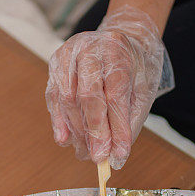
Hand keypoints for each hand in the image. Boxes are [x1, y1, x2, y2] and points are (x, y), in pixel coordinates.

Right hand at [45, 6, 172, 168]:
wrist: (117, 38)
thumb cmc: (131, 67)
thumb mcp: (141, 89)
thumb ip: (129, 121)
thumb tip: (115, 156)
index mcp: (117, 49)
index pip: (116, 93)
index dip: (117, 126)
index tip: (119, 153)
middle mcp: (90, 48)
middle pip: (88, 95)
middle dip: (94, 131)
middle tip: (98, 157)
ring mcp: (68, 55)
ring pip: (67, 99)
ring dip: (76, 130)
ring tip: (85, 152)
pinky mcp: (55, 65)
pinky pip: (54, 98)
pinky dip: (59, 122)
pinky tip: (65, 139)